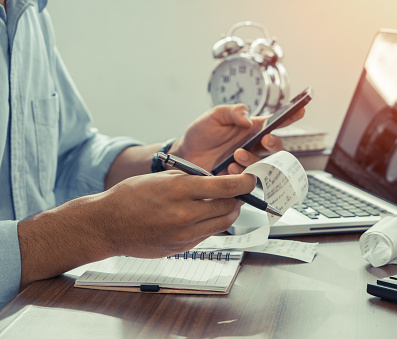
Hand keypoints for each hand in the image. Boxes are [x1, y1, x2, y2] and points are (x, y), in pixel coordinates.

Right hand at [99, 170, 255, 257]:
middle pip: (228, 207)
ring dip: (228, 212)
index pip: (225, 188)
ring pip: (222, 224)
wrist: (108, 225)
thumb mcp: (161, 178)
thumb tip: (216, 182)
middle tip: (239, 192)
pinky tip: (204, 216)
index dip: (244, 183)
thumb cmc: (130, 197)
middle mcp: (185, 215)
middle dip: (238, 198)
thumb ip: (191, 180)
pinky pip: (207, 235)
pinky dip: (211, 224)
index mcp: (179, 192)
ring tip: (225, 203)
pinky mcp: (182, 248)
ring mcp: (184, 235)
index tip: (251, 180)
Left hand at [171, 104, 304, 172]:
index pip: (276, 122)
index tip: (300, 110)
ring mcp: (248, 163)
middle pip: (276, 148)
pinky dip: (242, 174)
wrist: (185, 155)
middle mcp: (254, 146)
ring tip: (236, 155)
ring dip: (253, 160)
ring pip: (265, 165)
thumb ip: (233, 112)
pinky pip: (250, 180)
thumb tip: (248, 118)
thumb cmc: (201, 133)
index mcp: (252, 129)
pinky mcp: (240, 179)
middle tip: (266, 139)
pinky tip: (229, 168)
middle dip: (275, 143)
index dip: (291, 116)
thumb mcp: (215, 115)